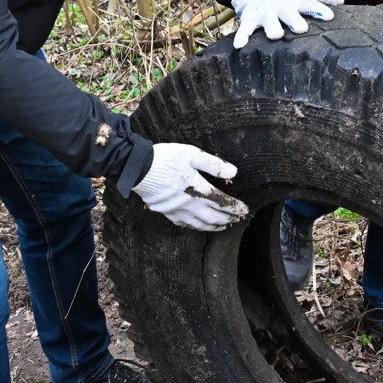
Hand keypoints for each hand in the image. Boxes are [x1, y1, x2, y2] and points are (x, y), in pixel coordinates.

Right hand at [132, 143, 248, 230]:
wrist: (138, 168)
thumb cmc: (166, 159)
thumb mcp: (192, 154)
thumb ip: (214, 164)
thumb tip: (233, 172)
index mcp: (199, 190)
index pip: (223, 203)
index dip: (236, 208)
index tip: (244, 210)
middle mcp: (189, 205)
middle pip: (214, 217)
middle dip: (228, 219)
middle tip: (237, 220)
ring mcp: (177, 211)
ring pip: (200, 225)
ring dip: (214, 226)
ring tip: (223, 226)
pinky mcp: (166, 212)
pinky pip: (184, 224)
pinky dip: (195, 227)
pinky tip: (198, 225)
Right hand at [228, 0, 343, 48]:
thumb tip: (340, 1)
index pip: (309, 3)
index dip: (319, 10)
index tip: (329, 16)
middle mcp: (280, 6)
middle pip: (288, 14)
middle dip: (294, 20)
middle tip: (302, 28)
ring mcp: (264, 13)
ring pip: (269, 23)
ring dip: (272, 28)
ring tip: (275, 35)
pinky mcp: (249, 18)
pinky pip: (244, 29)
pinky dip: (241, 36)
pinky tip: (240, 45)